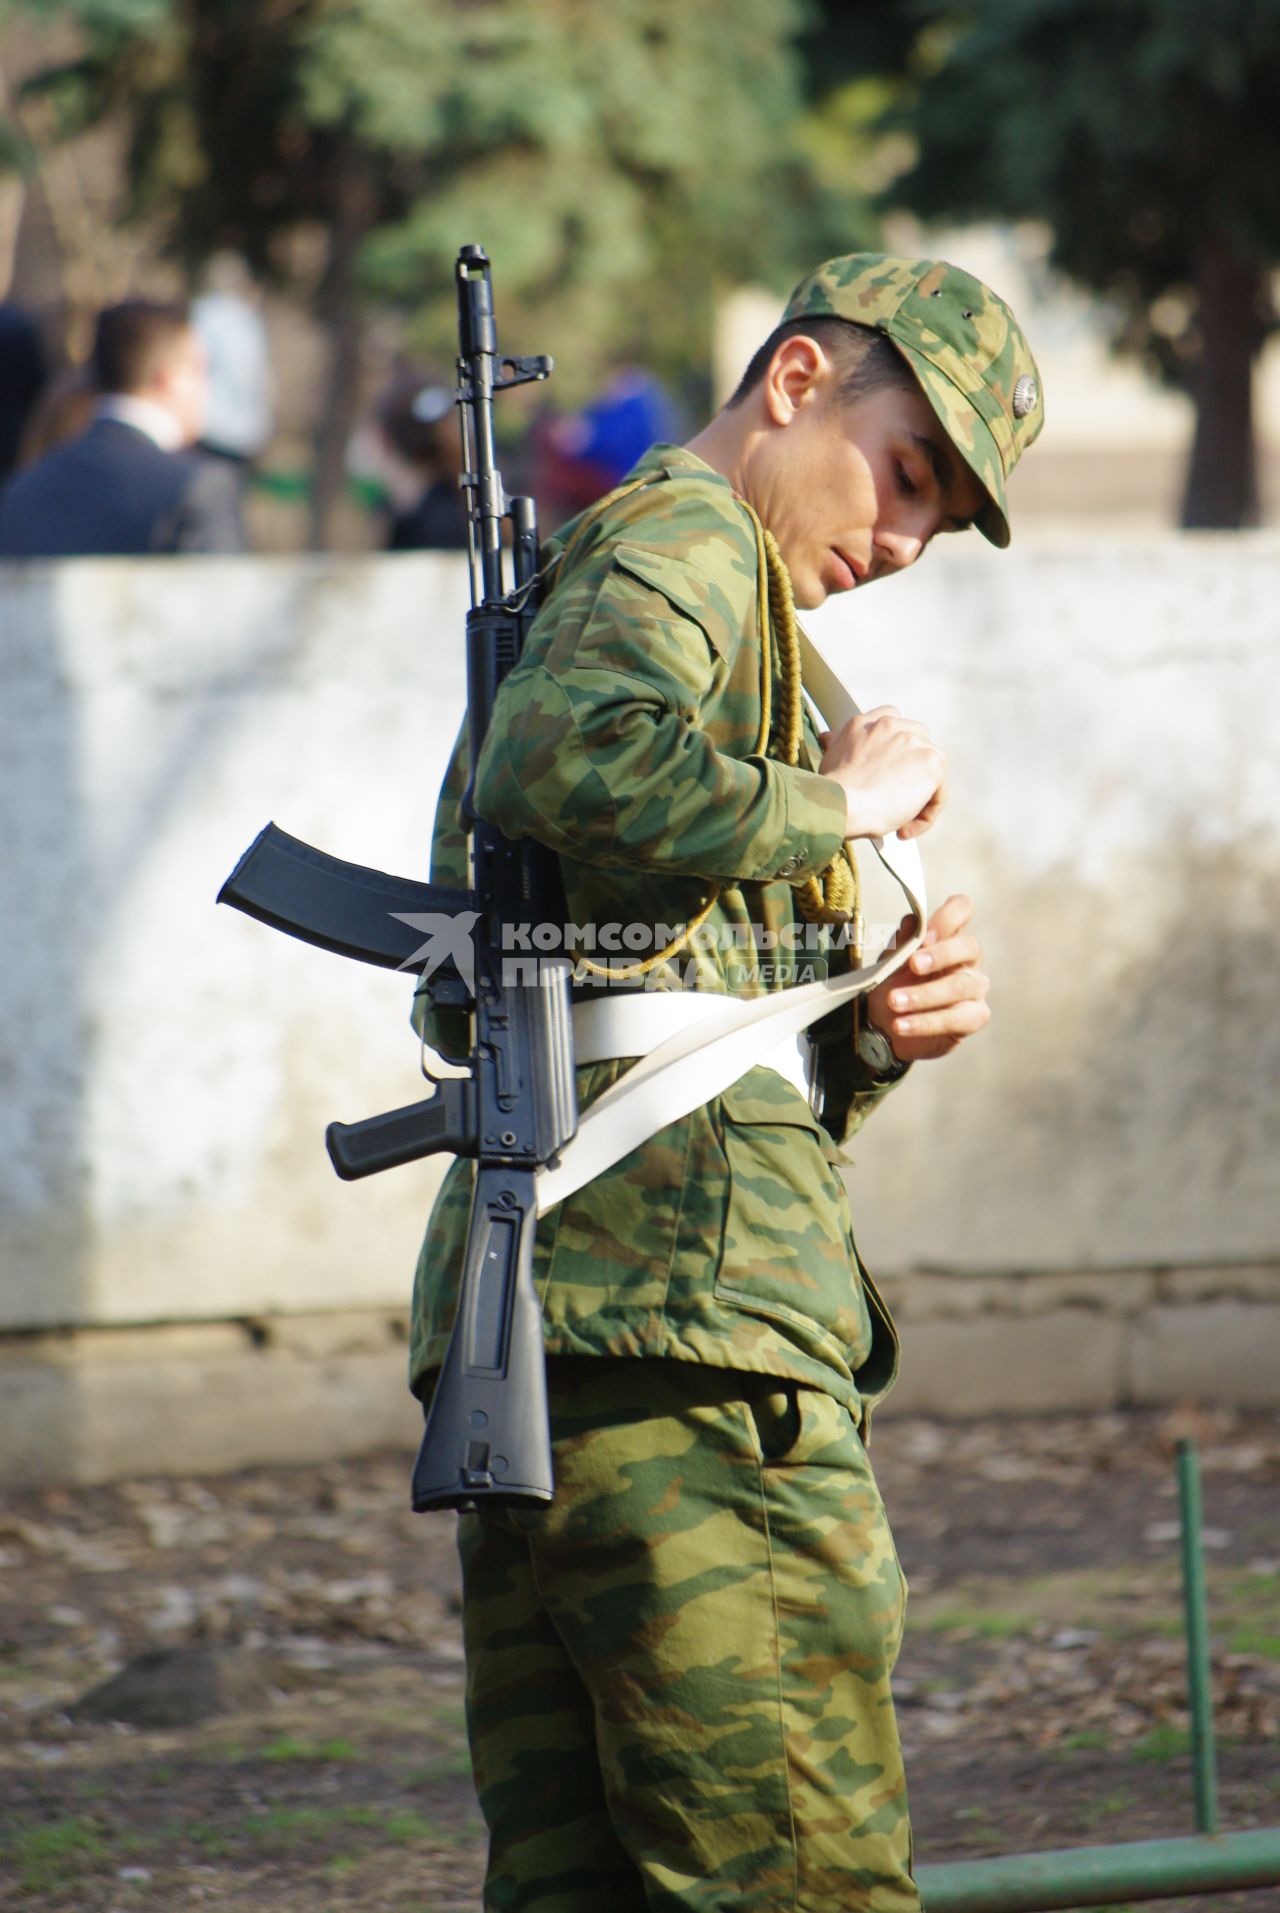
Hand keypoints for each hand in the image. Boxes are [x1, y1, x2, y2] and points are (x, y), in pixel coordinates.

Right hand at [818, 706, 946, 841]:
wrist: (838, 805)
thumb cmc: (828, 793)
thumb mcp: (829, 760)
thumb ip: (836, 745)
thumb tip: (827, 736)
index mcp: (865, 723)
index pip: (892, 720)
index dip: (895, 747)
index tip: (886, 771)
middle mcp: (890, 725)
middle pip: (918, 741)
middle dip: (913, 770)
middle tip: (896, 799)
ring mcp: (912, 741)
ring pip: (931, 769)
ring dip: (920, 796)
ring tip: (899, 821)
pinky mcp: (931, 762)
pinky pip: (939, 791)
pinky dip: (926, 814)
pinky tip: (904, 830)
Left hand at [863, 893, 990, 1062]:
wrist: (886, 1029)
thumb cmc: (894, 987)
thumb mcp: (890, 962)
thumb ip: (903, 943)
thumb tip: (911, 922)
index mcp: (947, 936)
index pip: (962, 910)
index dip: (948, 917)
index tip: (924, 933)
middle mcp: (967, 959)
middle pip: (969, 946)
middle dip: (940, 954)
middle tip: (912, 965)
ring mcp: (974, 988)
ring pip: (960, 986)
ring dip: (924, 994)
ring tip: (894, 1002)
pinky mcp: (974, 1017)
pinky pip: (957, 1019)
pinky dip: (925, 1022)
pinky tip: (902, 1025)